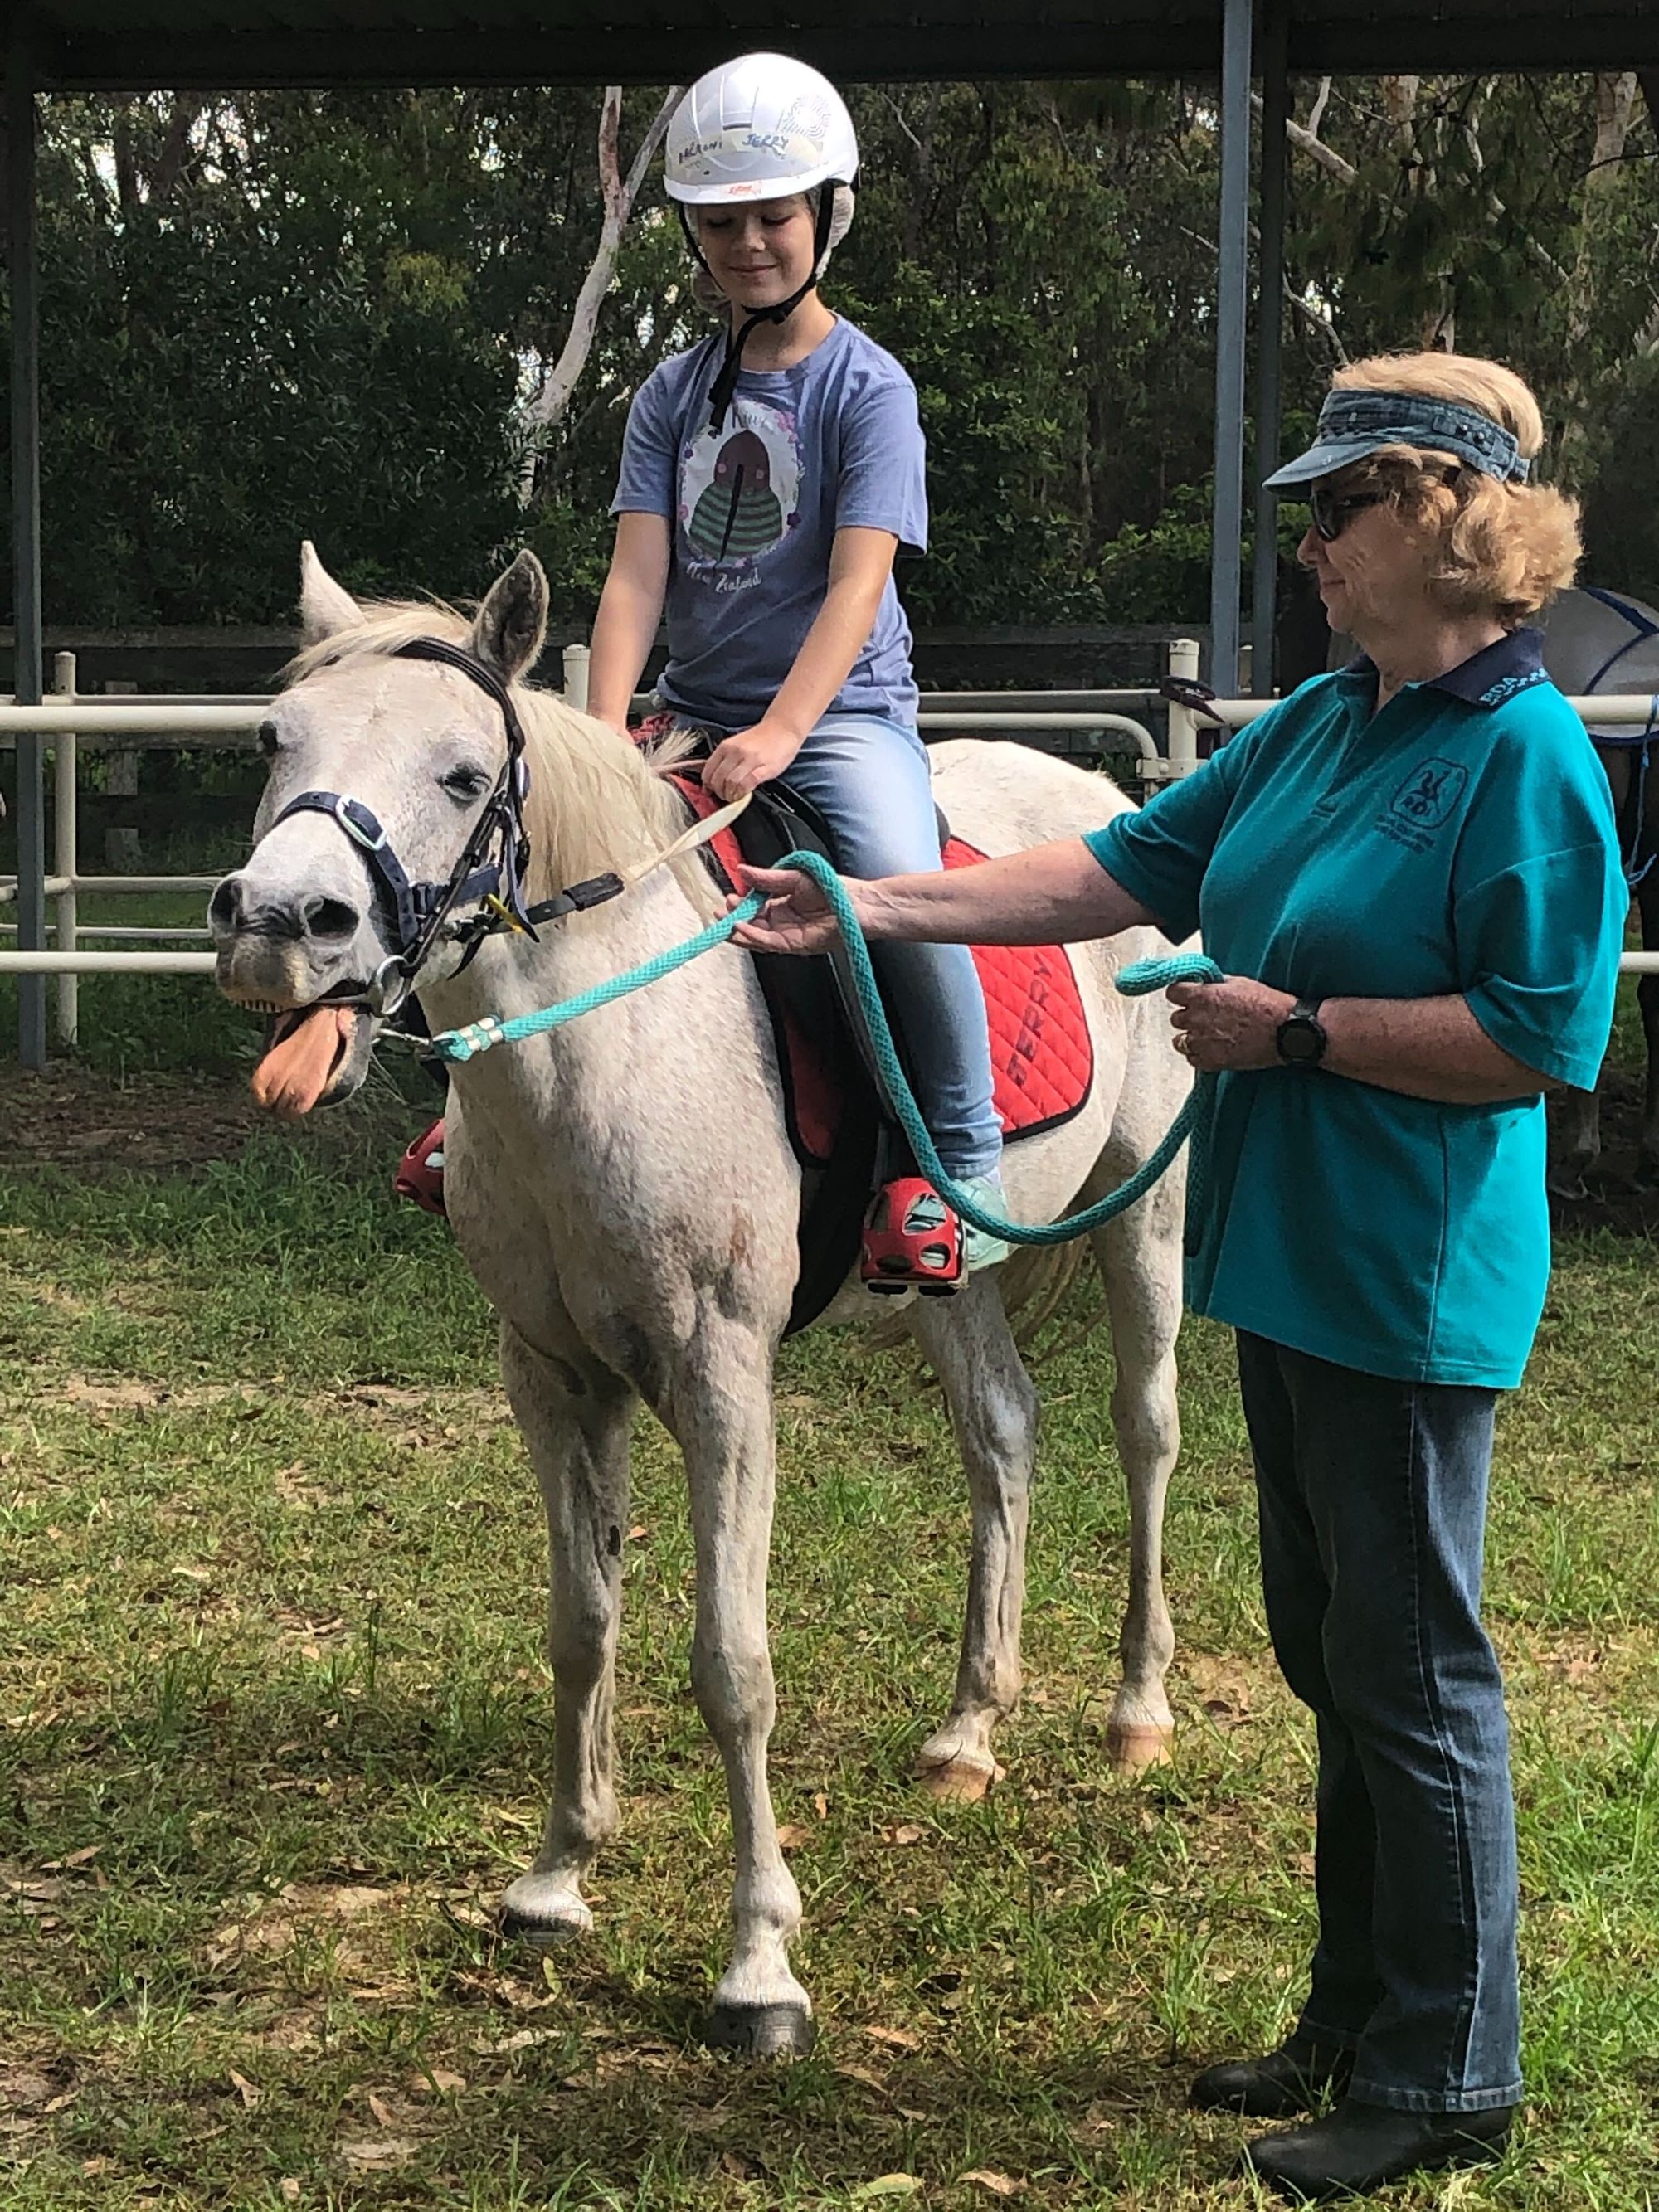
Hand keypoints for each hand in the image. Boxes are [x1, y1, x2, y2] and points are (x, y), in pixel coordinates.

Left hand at [704, 723, 801, 800]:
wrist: (783, 728)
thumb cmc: (761, 739)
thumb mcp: (736, 744)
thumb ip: (725, 759)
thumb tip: (713, 778)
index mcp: (726, 746)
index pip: (708, 771)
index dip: (708, 785)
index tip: (712, 791)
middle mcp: (735, 752)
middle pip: (718, 779)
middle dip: (719, 792)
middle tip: (725, 796)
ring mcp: (750, 759)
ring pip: (731, 783)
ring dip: (731, 795)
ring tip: (735, 796)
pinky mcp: (764, 768)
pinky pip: (747, 785)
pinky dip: (743, 793)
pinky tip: (745, 794)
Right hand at [728, 865, 857, 955]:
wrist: (858, 903)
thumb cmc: (833, 889)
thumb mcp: (793, 877)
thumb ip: (766, 878)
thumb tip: (741, 870)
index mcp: (781, 906)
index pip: (753, 909)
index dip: (739, 906)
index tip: (727, 899)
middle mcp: (782, 923)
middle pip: (751, 926)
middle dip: (732, 920)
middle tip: (719, 912)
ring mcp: (788, 935)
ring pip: (756, 938)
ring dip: (738, 932)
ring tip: (724, 922)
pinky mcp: (795, 945)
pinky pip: (769, 943)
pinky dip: (753, 936)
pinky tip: (740, 928)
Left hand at [1167, 977, 1296, 1071]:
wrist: (1286, 1031)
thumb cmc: (1268, 1006)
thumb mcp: (1241, 983)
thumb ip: (1217, 984)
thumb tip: (1206, 983)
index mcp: (1204, 996)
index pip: (1172, 993)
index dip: (1180, 994)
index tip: (1186, 996)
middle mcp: (1198, 1019)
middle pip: (1176, 1018)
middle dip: (1187, 1017)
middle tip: (1203, 1018)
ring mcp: (1203, 1042)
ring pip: (1179, 1041)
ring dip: (1190, 1038)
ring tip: (1207, 1036)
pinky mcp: (1211, 1061)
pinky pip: (1192, 1059)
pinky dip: (1199, 1055)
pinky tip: (1213, 1049)